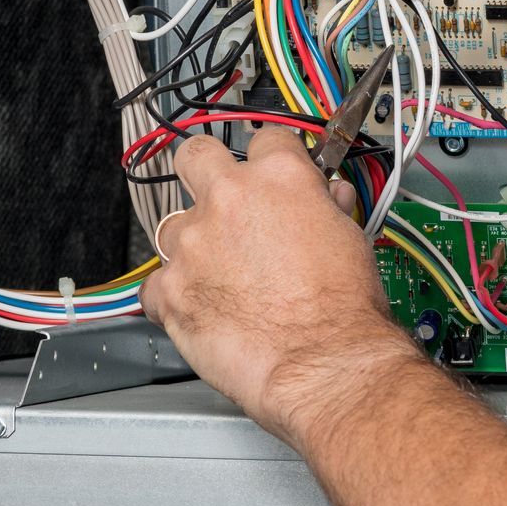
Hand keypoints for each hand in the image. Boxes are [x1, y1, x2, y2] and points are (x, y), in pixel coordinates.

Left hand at [139, 131, 414, 440]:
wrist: (326, 365)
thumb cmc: (344, 312)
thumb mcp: (352, 240)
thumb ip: (328, 209)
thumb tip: (327, 200)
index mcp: (279, 176)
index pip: (265, 140)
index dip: (270, 161)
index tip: (270, 179)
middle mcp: (229, 199)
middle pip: (195, 157)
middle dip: (205, 173)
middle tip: (222, 202)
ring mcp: (193, 243)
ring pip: (172, 227)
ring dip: (191, 247)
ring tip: (220, 279)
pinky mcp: (171, 290)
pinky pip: (155, 287)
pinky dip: (172, 297)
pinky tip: (199, 310)